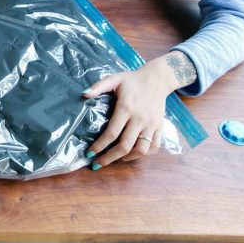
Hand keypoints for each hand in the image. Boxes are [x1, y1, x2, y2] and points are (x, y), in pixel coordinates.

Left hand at [82, 53, 190, 168]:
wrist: (158, 78)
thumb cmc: (132, 80)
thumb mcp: (114, 79)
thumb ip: (99, 86)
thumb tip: (83, 95)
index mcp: (126, 108)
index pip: (112, 132)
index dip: (100, 146)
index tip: (90, 154)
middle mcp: (140, 119)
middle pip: (125, 146)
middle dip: (109, 158)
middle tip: (97, 164)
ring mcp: (152, 124)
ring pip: (141, 149)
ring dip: (127, 158)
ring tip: (115, 159)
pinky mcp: (160, 127)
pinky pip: (155, 146)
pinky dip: (144, 154)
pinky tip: (132, 154)